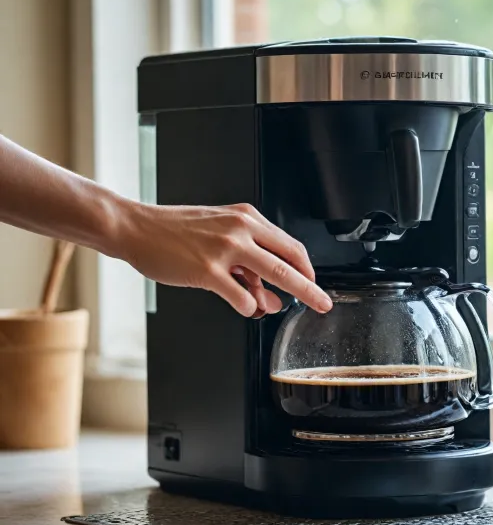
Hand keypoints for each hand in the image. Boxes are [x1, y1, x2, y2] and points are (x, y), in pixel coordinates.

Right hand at [117, 202, 331, 316]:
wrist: (136, 228)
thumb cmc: (175, 232)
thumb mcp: (218, 238)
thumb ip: (246, 265)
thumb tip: (269, 297)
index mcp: (247, 217)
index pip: (290, 244)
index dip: (306, 268)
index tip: (313, 282)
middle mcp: (240, 229)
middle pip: (290, 262)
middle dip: (311, 288)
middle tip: (323, 303)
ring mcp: (225, 249)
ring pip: (272, 277)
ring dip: (284, 298)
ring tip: (272, 306)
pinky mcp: (206, 270)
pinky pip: (240, 297)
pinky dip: (248, 306)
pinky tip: (244, 306)